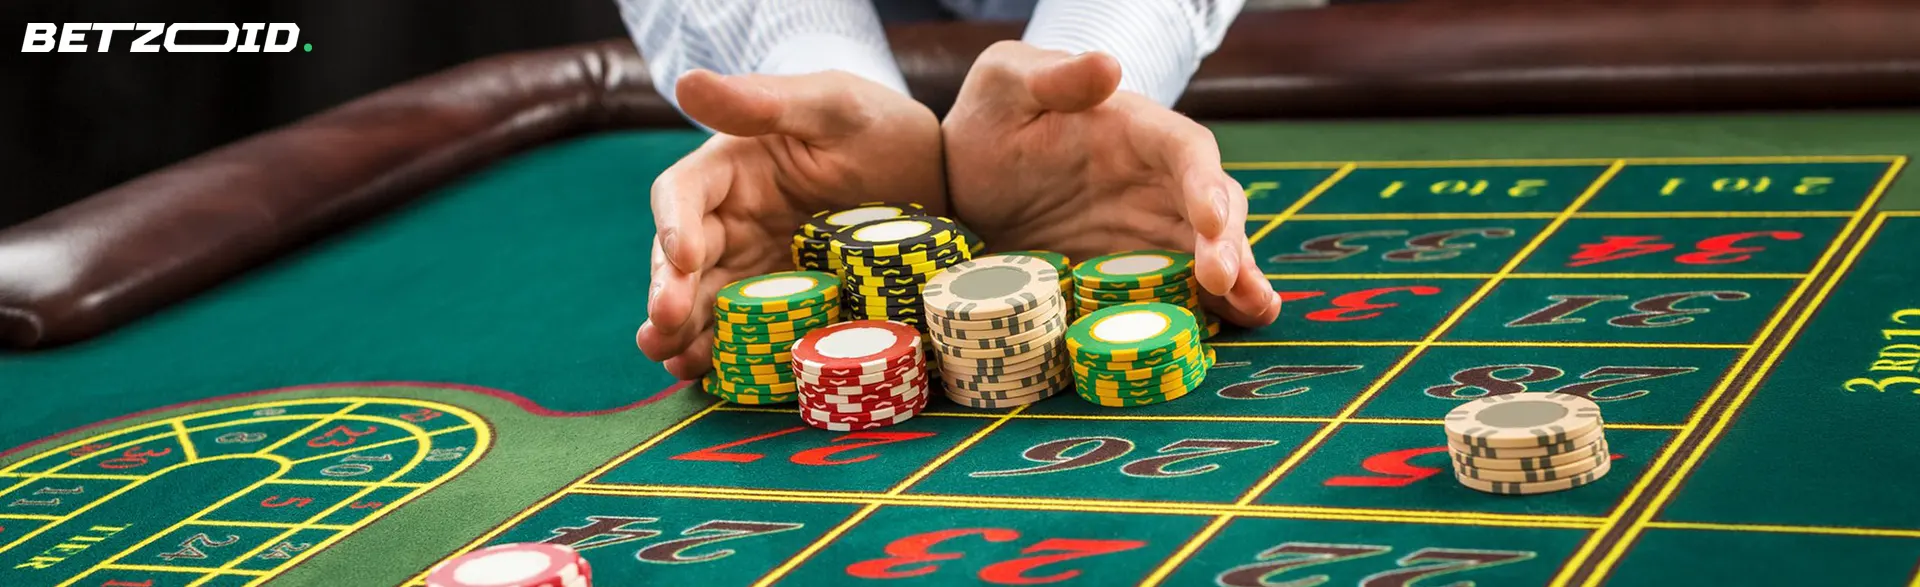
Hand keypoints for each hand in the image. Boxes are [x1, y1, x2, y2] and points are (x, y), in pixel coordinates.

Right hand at [637, 69, 945, 378]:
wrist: (939, 180)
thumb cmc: (879, 126)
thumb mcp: (832, 106)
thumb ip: (765, 101)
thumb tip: (687, 82)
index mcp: (733, 168)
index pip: (682, 193)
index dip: (672, 225)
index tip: (683, 256)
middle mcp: (733, 220)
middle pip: (682, 259)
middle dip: (669, 293)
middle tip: (663, 326)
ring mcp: (757, 268)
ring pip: (705, 302)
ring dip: (683, 333)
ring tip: (674, 361)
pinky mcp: (786, 305)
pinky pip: (747, 331)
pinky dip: (726, 353)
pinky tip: (712, 375)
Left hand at [942, 41, 1280, 326]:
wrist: (963, 180)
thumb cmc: (991, 119)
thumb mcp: (1006, 83)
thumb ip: (1053, 76)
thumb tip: (1108, 66)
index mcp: (1135, 130)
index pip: (1186, 151)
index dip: (1205, 183)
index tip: (1212, 219)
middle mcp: (1156, 181)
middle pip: (1214, 207)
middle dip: (1230, 243)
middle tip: (1228, 281)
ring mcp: (1149, 229)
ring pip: (1212, 252)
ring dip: (1239, 281)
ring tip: (1255, 310)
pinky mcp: (1133, 271)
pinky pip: (1180, 289)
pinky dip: (1210, 308)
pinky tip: (1231, 329)